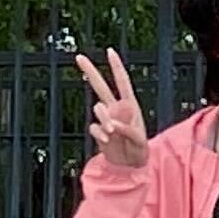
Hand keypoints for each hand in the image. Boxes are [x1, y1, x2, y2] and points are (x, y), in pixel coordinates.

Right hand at [73, 47, 150, 176]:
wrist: (130, 167)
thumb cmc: (140, 150)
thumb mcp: (139, 140)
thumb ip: (127, 130)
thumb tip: (111, 124)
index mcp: (130, 105)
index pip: (122, 82)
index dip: (116, 66)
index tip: (109, 51)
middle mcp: (116, 109)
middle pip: (100, 86)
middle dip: (90, 71)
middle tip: (78, 56)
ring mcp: (106, 119)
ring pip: (98, 109)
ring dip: (104, 119)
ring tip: (112, 132)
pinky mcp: (99, 131)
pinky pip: (94, 127)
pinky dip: (99, 133)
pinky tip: (107, 139)